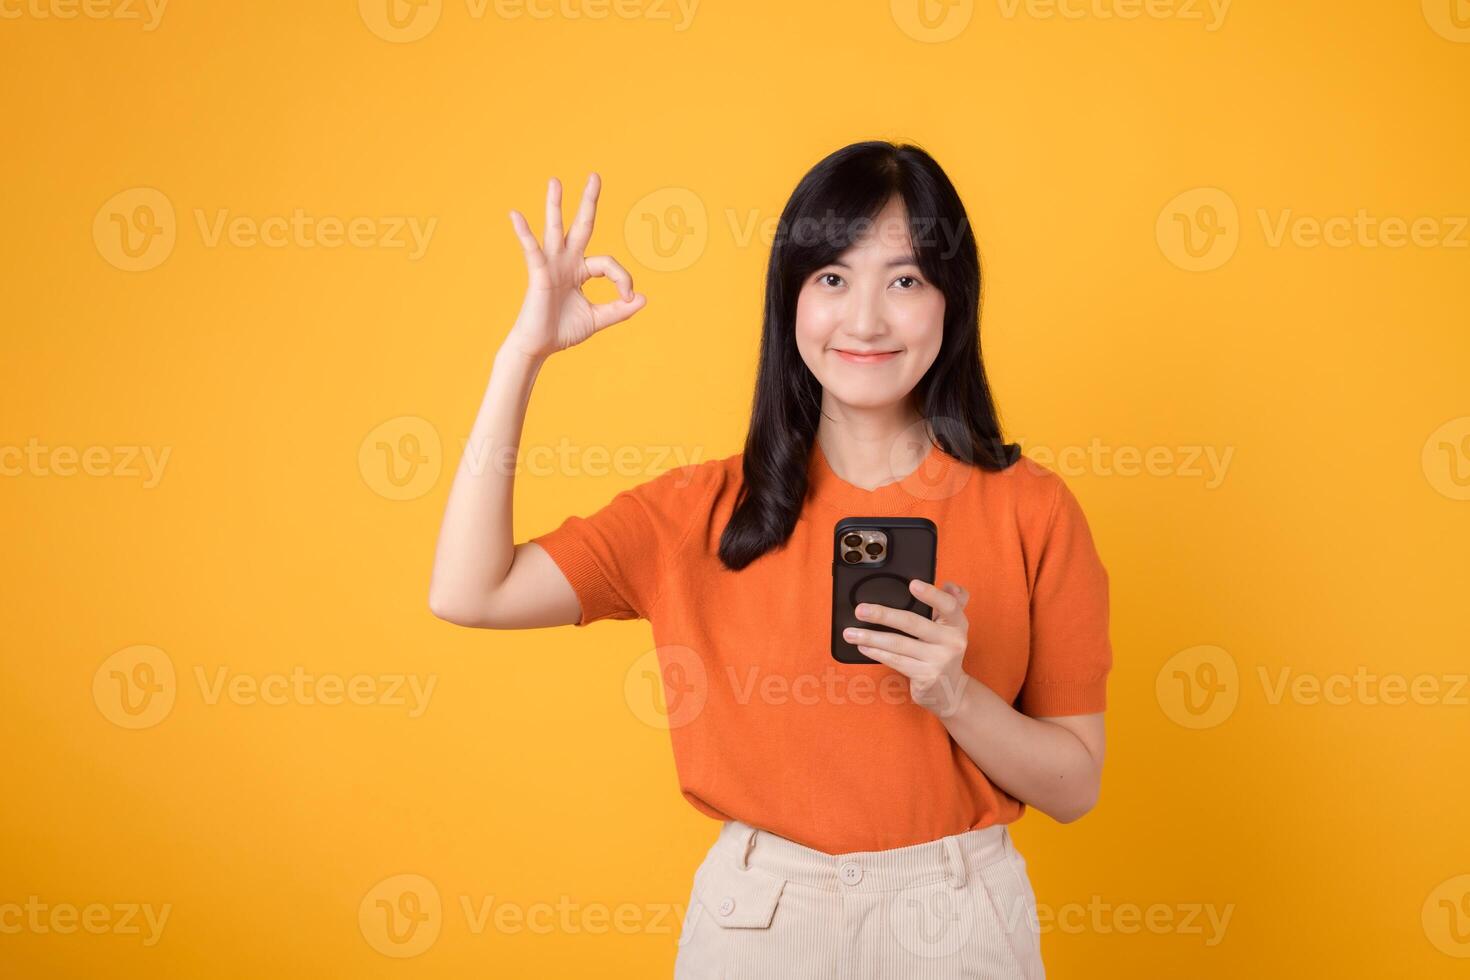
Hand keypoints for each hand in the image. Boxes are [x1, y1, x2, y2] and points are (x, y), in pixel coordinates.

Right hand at [503, 173, 647, 359]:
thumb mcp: (598, 319)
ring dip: (555, 204)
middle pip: (581, 225)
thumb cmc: (564, 331)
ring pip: (555, 228)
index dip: (623, 279)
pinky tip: (515, 215)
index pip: (609, 264)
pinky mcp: (538, 273)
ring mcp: (552, 265)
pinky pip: (531, 249)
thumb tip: (643, 299)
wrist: (539, 347)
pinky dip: (523, 232)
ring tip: (555, 181)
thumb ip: (620, 310)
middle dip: (588, 202)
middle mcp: (567, 262)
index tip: (628, 298)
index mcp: (581, 270)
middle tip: (595, 176)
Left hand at [842, 580, 971, 717]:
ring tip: (850, 633)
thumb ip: (952, 603)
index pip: (948, 605)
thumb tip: (949, 585)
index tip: (912, 584)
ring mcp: (939, 660)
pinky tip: (863, 647)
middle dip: (883, 615)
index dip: (931, 594)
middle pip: (912, 623)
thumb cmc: (943, 651)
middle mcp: (952, 641)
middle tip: (860, 610)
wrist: (951, 691)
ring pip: (898, 644)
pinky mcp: (926, 676)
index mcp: (957, 623)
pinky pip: (896, 661)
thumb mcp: (952, 627)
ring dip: (871, 637)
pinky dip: (877, 653)